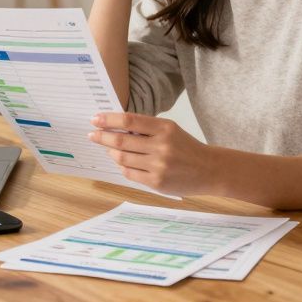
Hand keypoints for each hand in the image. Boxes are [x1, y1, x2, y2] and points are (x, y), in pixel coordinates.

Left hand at [88, 112, 218, 195]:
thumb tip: (114, 127)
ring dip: (111, 153)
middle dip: (102, 137)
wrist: (209, 170)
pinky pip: (129, 173)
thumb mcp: (170, 130)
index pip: (129, 121)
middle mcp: (161, 146)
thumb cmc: (187, 148)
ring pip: (122, 158)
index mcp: (165, 128)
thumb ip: (146, 128)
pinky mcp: (156, 182)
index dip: (108, 120)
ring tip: (108, 149)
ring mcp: (158, 166)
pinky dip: (122, 166)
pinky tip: (122, 162)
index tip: (95, 119)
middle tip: (92, 134)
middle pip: (121, 141)